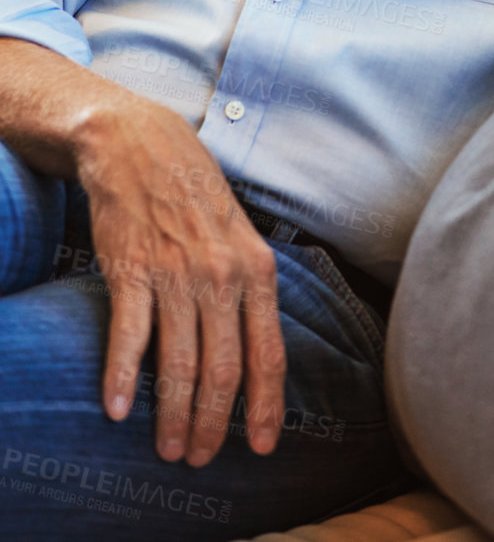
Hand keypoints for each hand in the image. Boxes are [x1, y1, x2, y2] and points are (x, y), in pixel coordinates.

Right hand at [73, 98, 286, 466]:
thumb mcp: (240, 233)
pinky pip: (129, 337)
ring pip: (178, 364)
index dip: (266, 406)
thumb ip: (249, 287)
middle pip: (223, 370)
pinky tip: (116, 410)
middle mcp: (221, 274)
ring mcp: (175, 273)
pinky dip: (122, 378)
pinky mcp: (131, 269)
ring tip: (168, 448)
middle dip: (214, 424)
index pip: (268, 353)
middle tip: (202, 457)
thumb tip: (258, 347)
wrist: (139, 144)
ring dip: (172, 415)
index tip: (263, 445)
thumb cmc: (193, 191)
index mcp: (257, 268)